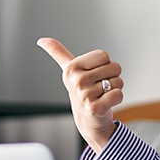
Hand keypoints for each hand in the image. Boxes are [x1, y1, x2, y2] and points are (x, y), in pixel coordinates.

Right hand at [37, 37, 123, 153]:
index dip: (104, 65)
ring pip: (118, 81)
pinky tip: (106, 104)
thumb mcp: (68, 70)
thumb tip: (41, 40)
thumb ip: (57, 52)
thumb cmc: (81, 91)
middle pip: (114, 67)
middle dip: (111, 77)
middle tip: (99, 88)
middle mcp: (76, 81)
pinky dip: (117, 99)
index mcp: (71, 68)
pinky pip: (118, 94)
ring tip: (102, 96)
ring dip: (114, 89)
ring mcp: (85, 95)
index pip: (104, 55)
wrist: (88, 120)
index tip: (94, 75)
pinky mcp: (95, 107)